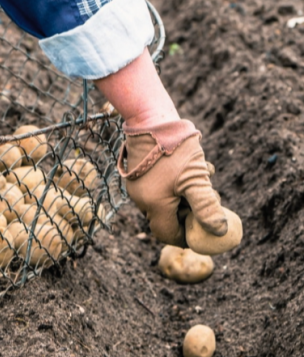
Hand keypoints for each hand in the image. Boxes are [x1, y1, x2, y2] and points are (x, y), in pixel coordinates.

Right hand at [118, 120, 227, 245]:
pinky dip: (176, 184)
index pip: (168, 234)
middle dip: (190, 212)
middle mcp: (141, 200)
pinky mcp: (139, 173)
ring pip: (165, 201)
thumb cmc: (174, 150)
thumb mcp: (196, 178)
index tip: (203, 232)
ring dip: (186, 195)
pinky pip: (158, 187)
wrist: (150, 120)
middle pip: (167, 217)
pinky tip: (192, 167)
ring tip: (205, 178)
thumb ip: (206, 207)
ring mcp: (138, 186)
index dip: (186, 237)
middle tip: (209, 201)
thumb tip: (219, 230)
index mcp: (153, 205)